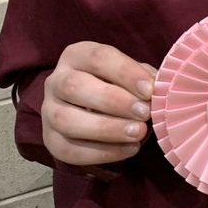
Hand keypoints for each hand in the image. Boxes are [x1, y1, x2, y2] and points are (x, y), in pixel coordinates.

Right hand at [42, 42, 156, 165]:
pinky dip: (101, 152)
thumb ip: (143, 78)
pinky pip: (69, 150)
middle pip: (75, 87)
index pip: (98, 58)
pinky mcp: (49, 140)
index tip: (150, 90)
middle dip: (113, 101)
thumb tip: (160, 88)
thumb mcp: (130, 74)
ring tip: (138, 133)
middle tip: (145, 113)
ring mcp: (48, 111)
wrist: (94, 111)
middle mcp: (56, 80)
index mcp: (77, 55)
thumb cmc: (117, 85)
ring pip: (67, 120)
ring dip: (106, 129)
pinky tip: (129, 149)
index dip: (125, 73)